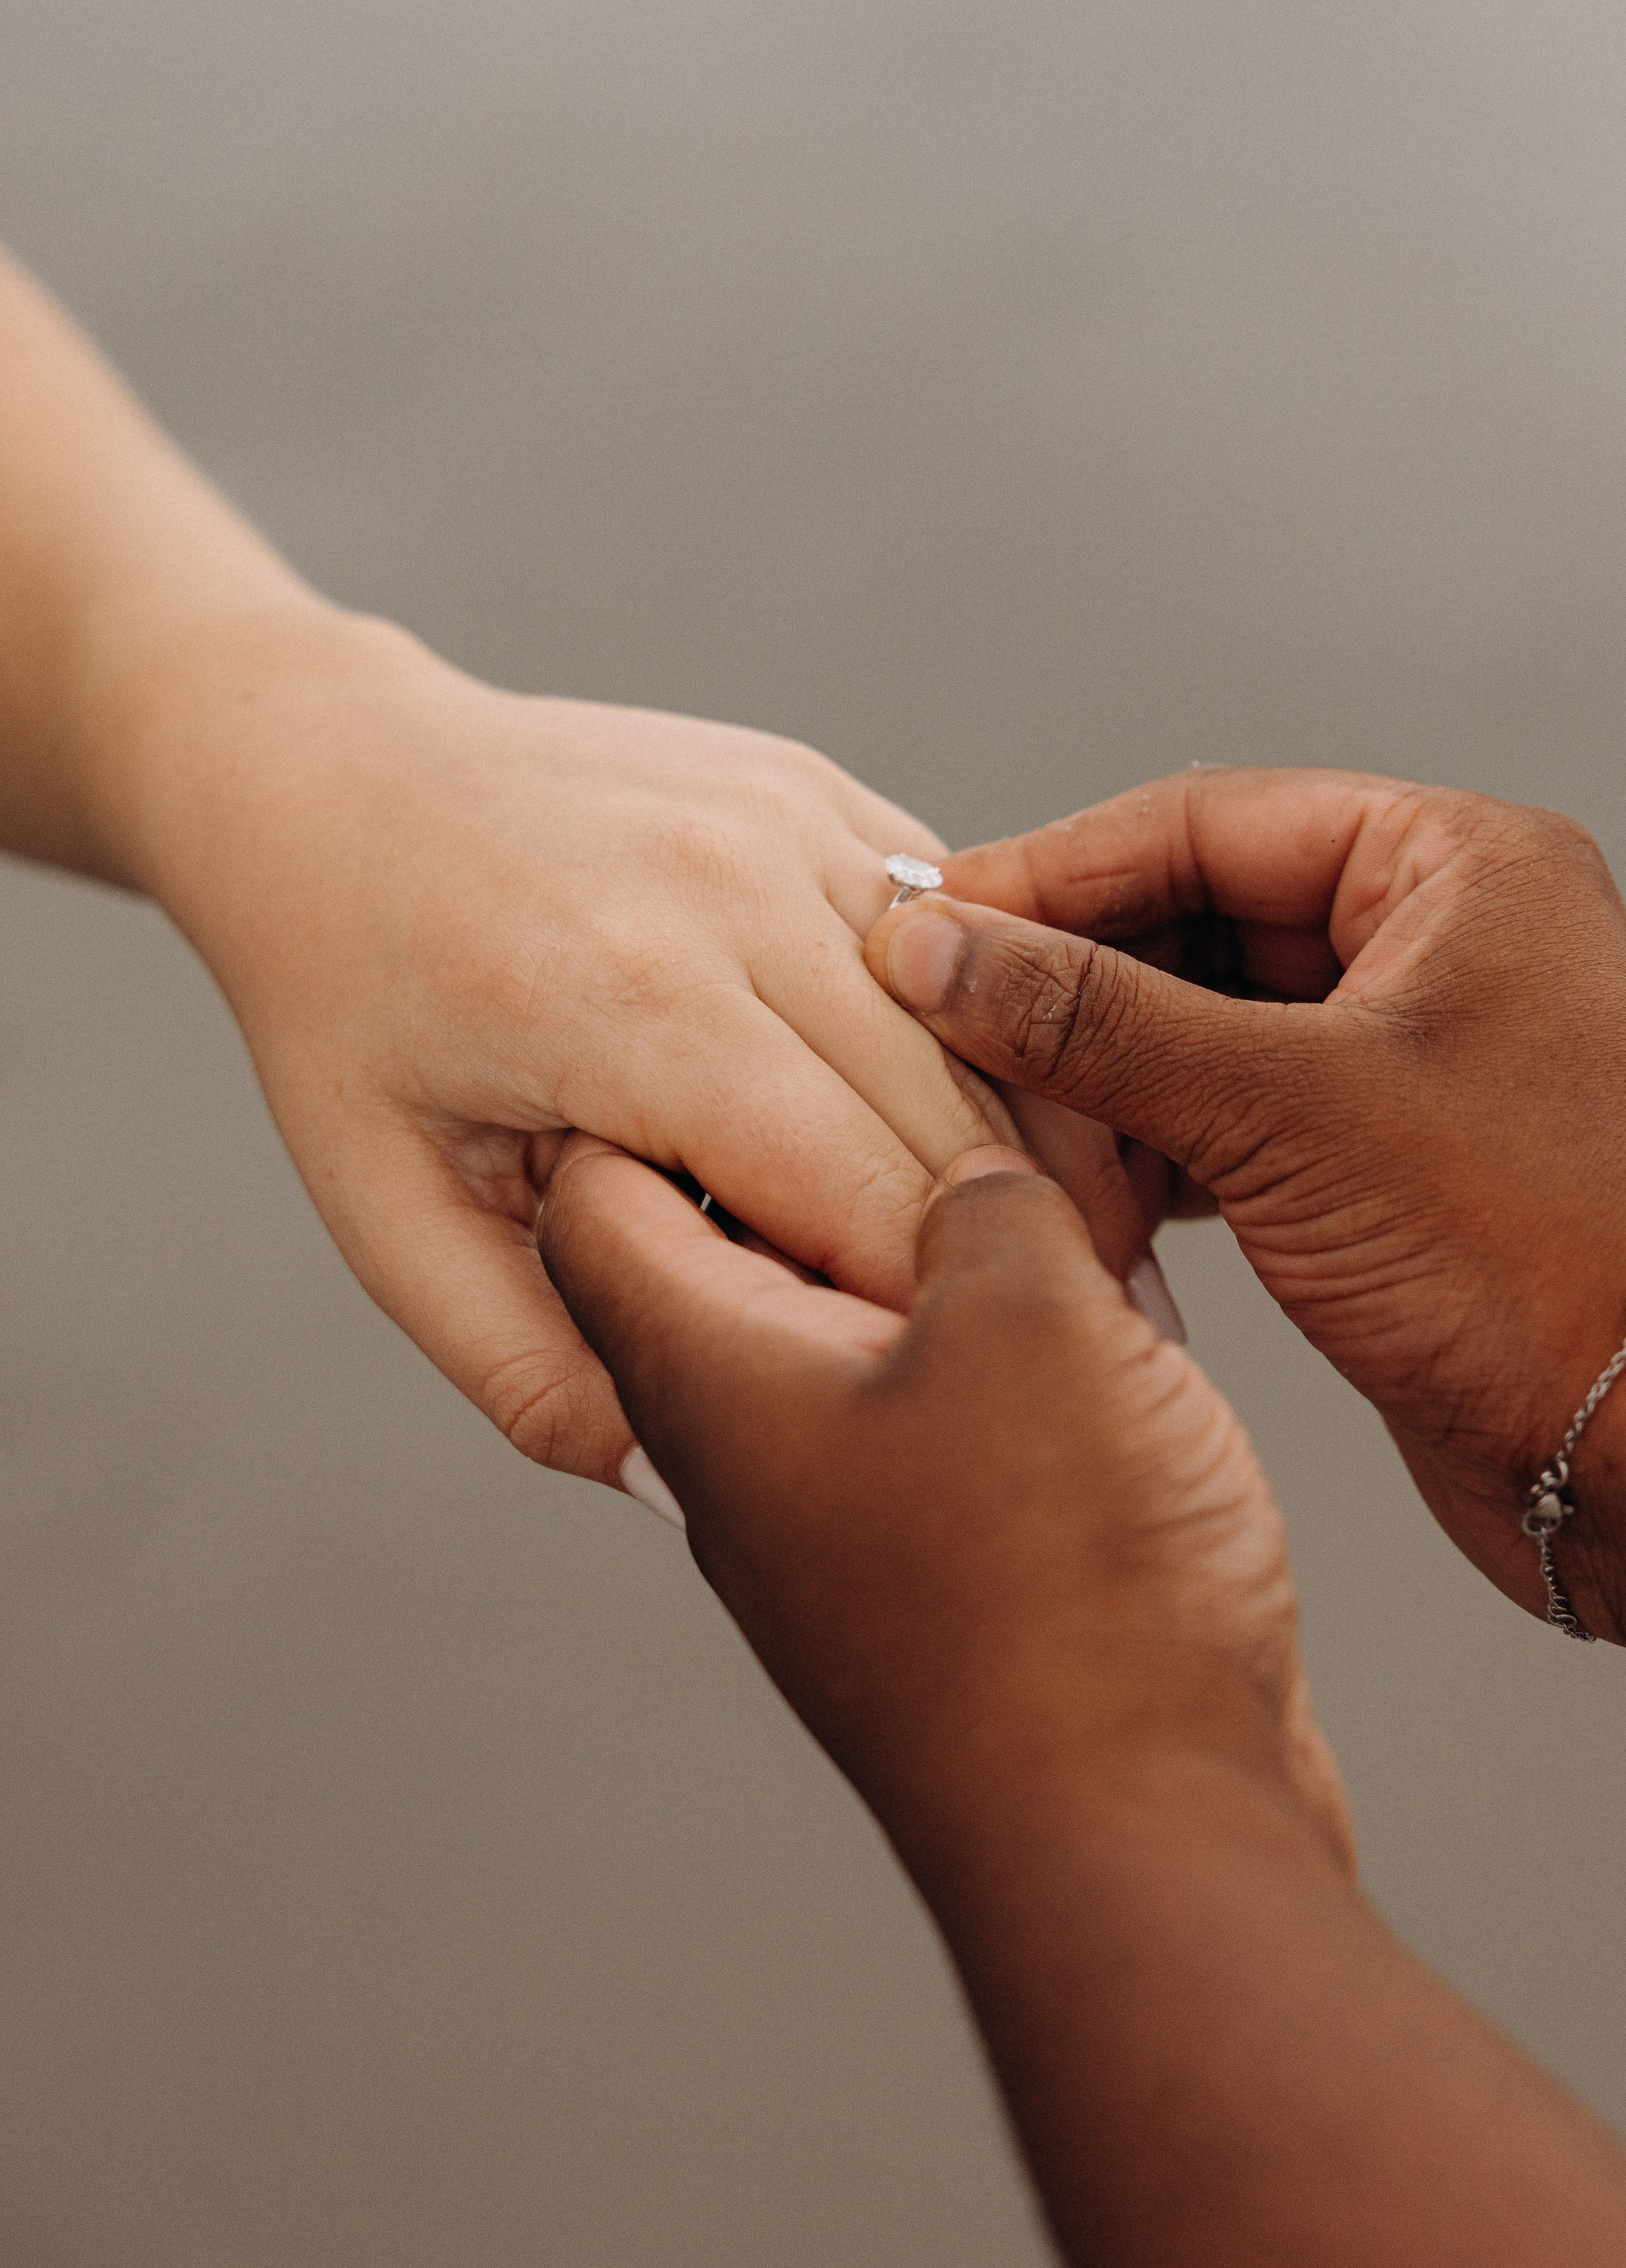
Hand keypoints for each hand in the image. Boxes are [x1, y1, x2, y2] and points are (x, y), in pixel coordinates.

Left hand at [87, 602, 1030, 1491]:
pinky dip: (987, 1045)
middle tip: (1045, 1366)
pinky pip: (965, 939)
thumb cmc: (357, 1016)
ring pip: (985, 1023)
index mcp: (628, 1001)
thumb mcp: (394, 1218)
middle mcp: (732, 887)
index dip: (925, 1322)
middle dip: (1004, 1257)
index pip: (863, 1193)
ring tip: (1043, 1268)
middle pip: (953, 1116)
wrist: (337, 785)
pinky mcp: (821, 791)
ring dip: (1028, 1152)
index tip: (955, 1411)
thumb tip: (674, 1482)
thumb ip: (532, 1366)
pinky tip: (984, 1138)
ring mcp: (789, 817)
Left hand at [536, 1134, 1350, 1863]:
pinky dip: (996, 1319)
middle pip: (717, 1237)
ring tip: (1035, 1171)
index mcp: (707, 1369)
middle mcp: (746, 1437)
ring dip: (930, 1232)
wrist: (1149, 1846)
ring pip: (843, 1306)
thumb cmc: (1062, 1596)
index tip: (749, 1007)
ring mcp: (842, 1498)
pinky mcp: (946, 1541)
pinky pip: (938, 1384)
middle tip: (931, 1063)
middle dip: (817, 1134)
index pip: (594, 1191)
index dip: (650, 1084)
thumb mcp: (1028, 1322)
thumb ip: (981, 1197)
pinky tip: (1094, 1280)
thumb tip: (977, 1169)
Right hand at [864, 767, 1625, 1635]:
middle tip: (942, 1016)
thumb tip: (943, 951)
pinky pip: (1232, 1120)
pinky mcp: (1383, 1169)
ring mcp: (1412, 1062)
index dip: (1055, 870)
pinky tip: (1087, 1186)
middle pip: (1198, 919)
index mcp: (1457, 871)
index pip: (1207, 823)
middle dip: (1071, 977)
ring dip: (1101, 1074)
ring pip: (1206, 1028)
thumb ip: (1099, 1023)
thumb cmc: (1546, 1261)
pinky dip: (1150, 1148)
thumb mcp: (1289, 1113)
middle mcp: (1439, 949)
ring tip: (999, 1109)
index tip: (933, 920)